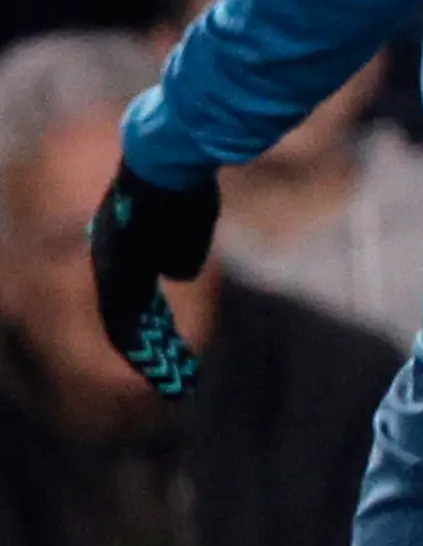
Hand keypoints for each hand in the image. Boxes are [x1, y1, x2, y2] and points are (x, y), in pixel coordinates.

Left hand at [87, 161, 216, 397]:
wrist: (168, 166)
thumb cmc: (182, 191)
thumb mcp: (190, 228)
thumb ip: (181, 255)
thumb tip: (174, 276)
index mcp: (124, 248)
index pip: (135, 296)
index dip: (154, 326)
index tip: (170, 346)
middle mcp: (109, 262)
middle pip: (127, 317)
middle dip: (153, 351)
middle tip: (174, 377)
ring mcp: (110, 270)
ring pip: (124, 326)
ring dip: (149, 357)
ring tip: (172, 380)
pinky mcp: (116, 277)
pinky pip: (122, 323)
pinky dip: (141, 349)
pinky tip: (159, 365)